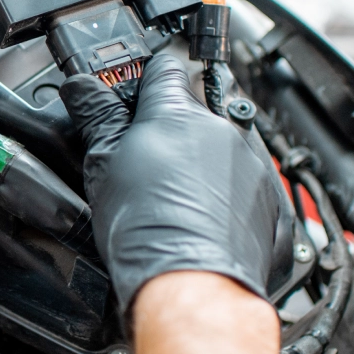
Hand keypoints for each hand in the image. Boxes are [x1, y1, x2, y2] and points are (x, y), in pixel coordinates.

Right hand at [60, 53, 292, 313]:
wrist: (195, 285)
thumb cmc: (149, 231)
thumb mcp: (104, 166)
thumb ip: (97, 117)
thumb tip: (82, 86)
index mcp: (176, 113)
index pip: (163, 69)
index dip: (147, 75)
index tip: (139, 85)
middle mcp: (221, 129)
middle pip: (194, 114)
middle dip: (173, 132)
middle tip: (148, 165)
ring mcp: (252, 163)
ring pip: (222, 150)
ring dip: (203, 165)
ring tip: (176, 202)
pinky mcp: (272, 198)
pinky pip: (247, 187)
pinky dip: (228, 199)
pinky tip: (203, 222)